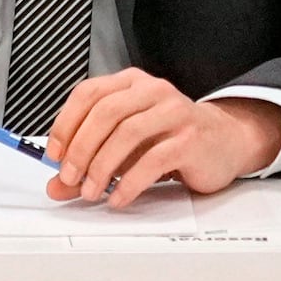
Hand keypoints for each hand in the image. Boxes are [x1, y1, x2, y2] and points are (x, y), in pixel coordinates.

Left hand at [36, 68, 280, 205]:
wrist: (226, 140)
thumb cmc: (173, 138)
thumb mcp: (129, 145)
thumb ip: (92, 161)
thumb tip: (58, 184)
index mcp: (131, 83)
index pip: (88, 94)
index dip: (66, 124)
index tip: (54, 153)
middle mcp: (151, 91)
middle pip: (105, 113)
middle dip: (81, 149)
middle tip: (69, 177)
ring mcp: (173, 113)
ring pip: (127, 134)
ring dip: (102, 167)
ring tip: (92, 191)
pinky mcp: (190, 140)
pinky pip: (153, 160)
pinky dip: (129, 182)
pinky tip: (119, 197)